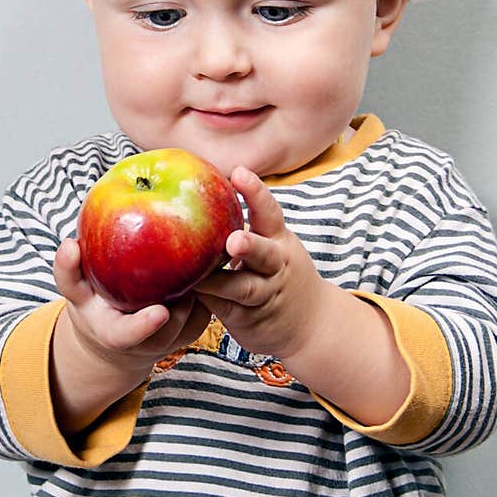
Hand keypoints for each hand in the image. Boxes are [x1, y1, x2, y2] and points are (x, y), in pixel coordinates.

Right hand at [54, 237, 211, 375]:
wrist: (118, 334)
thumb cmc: (94, 305)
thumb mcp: (75, 292)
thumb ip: (68, 270)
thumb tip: (69, 243)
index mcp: (116, 335)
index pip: (128, 336)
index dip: (144, 326)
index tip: (160, 312)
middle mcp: (147, 343)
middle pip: (170, 328)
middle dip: (182, 304)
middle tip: (192, 273)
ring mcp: (174, 338)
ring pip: (194, 317)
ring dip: (199, 291)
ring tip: (202, 257)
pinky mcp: (194, 326)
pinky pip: (206, 307)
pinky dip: (210, 287)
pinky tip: (211, 257)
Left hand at [194, 166, 328, 361]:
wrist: (309, 323)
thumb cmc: (277, 271)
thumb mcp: (273, 244)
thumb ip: (247, 224)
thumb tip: (201, 187)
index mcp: (279, 240)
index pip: (270, 212)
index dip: (255, 192)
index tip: (238, 173)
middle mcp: (276, 265)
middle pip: (265, 254)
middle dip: (250, 246)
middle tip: (233, 241)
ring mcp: (265, 294)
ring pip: (246, 288)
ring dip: (223, 283)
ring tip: (200, 279)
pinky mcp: (250, 319)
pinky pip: (228, 310)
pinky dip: (208, 302)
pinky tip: (187, 294)